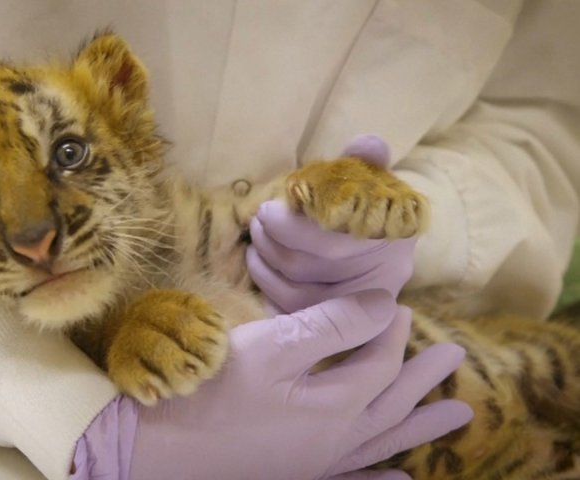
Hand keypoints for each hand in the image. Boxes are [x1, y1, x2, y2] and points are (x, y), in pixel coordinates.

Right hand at [72, 291, 472, 478]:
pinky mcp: (297, 473)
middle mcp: (337, 440)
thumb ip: (330, 325)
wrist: (158, 447)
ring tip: (460, 418)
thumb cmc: (210, 390)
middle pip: (392, 403)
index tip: (396, 306)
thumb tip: (383, 306)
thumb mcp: (272, 347)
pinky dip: (380, 478)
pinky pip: (355, 478)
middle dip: (423, 377)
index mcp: (335, 406)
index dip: (390, 330)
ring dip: (419, 425)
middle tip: (455, 358)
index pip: (379, 362)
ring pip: (382, 440)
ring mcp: (318, 462)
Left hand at [247, 135, 415, 313]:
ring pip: (299, 294)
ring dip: (266, 261)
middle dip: (274, 241)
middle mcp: (385, 279)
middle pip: (313, 268)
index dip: (293, 228)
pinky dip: (267, 286)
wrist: (381, 244)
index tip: (268, 209)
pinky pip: (293, 314)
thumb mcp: (371, 180)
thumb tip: (368, 143)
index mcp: (395, 239)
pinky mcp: (337, 328)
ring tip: (255, 236)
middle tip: (257, 218)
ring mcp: (362, 310)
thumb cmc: (368, 205)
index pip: (336, 242)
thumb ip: (366, 162)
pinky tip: (258, 261)